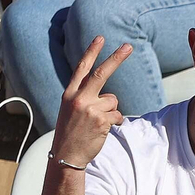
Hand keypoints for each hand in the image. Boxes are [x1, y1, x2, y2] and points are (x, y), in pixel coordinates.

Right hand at [54, 37, 132, 166]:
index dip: (91, 52)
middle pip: (102, 74)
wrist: (66, 156)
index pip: (81, 68)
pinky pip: (117, 115)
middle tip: (128, 46)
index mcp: (69, 94)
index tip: (100, 38)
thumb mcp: (70, 111)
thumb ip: (85, 98)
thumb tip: (111, 97)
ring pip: (113, 101)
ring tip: (96, 124)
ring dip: (110, 112)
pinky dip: (114, 122)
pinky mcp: (101, 120)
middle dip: (116, 58)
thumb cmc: (70, 133)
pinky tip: (101, 131)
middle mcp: (79, 99)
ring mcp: (90, 109)